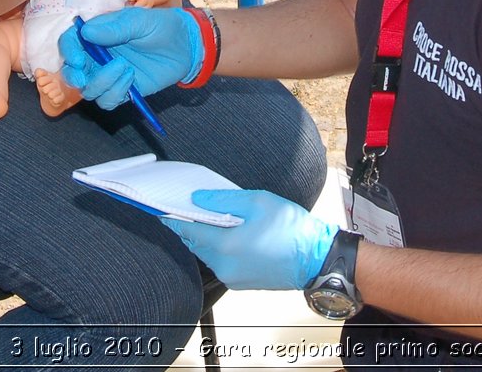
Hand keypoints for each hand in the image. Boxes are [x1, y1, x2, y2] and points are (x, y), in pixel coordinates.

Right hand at [58, 6, 203, 107]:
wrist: (185, 46)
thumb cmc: (161, 27)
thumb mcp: (140, 21)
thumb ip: (116, 27)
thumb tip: (86, 32)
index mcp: (98, 33)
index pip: (71, 42)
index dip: (68, 51)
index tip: (78, 59)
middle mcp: (98, 55)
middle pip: (72, 70)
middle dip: (73, 75)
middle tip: (84, 76)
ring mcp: (109, 74)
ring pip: (88, 89)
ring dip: (101, 82)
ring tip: (125, 68)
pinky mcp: (121, 90)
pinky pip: (107, 100)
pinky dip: (115, 93)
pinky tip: (131, 80)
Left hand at [160, 189, 336, 290]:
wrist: (317, 258)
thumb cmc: (290, 227)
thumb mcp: (257, 202)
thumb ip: (222, 200)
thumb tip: (197, 199)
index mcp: (224, 245)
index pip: (188, 229)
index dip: (174, 217)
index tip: (164, 208)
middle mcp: (223, 266)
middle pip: (196, 242)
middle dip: (192, 224)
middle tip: (193, 206)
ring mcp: (231, 277)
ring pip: (207, 253)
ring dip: (206, 236)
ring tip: (216, 217)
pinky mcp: (240, 283)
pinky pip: (220, 262)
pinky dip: (219, 247)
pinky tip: (231, 233)